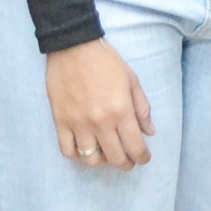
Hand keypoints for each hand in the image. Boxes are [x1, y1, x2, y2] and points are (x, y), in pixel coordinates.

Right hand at [45, 38, 154, 168]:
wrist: (74, 46)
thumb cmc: (107, 61)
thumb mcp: (132, 80)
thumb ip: (142, 108)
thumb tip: (150, 132)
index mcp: (121, 111)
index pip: (135, 147)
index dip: (142, 157)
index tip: (144, 158)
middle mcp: (100, 122)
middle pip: (115, 158)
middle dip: (126, 164)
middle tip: (129, 160)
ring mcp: (78, 124)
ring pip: (91, 160)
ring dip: (102, 161)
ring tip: (107, 154)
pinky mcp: (61, 122)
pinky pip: (68, 151)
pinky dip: (78, 156)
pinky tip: (85, 149)